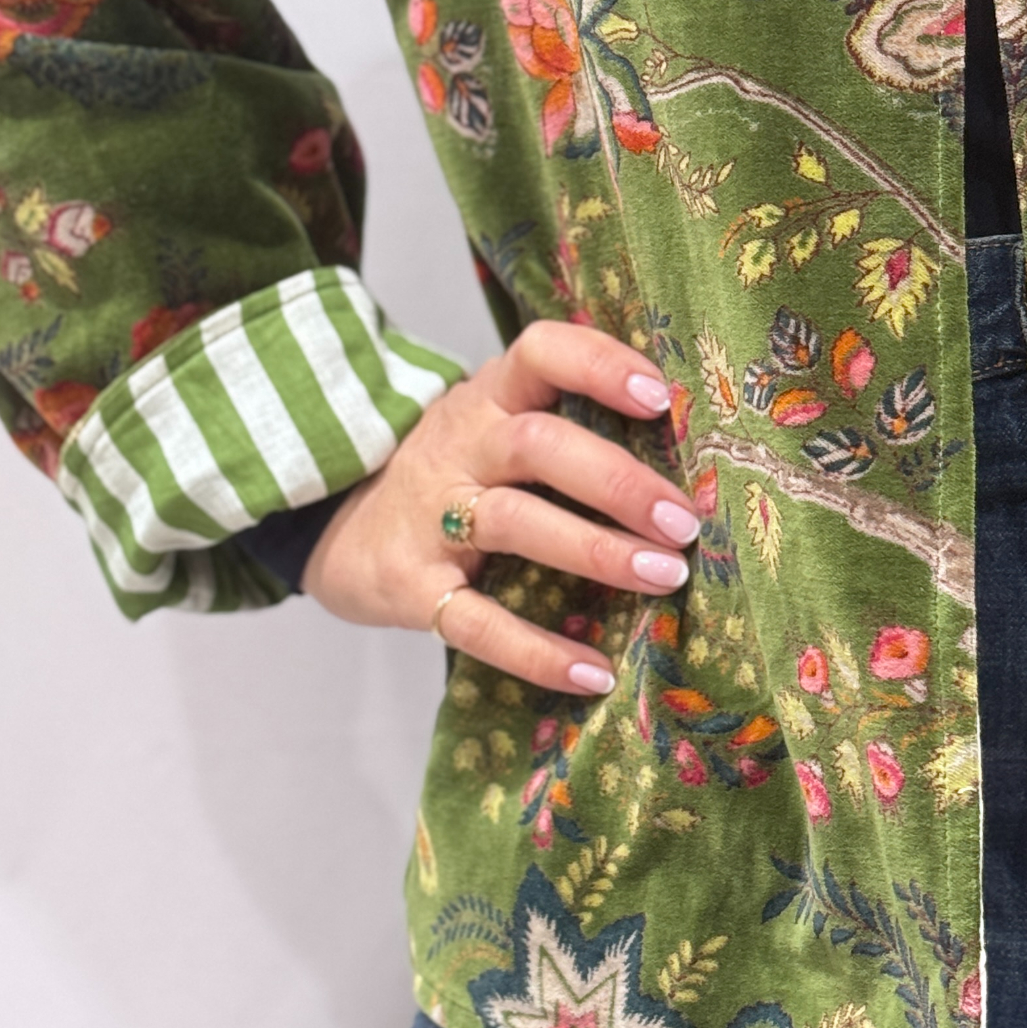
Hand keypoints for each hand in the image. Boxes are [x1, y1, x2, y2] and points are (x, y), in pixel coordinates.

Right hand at [302, 319, 700, 696]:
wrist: (336, 523)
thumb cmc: (457, 470)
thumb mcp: (497, 424)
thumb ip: (569, 424)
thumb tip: (690, 445)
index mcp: (491, 396)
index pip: (541, 353)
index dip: (598, 365)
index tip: (658, 396)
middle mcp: (460, 446)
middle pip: (537, 445)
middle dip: (617, 481)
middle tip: (684, 522)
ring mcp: (430, 516)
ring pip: (514, 521)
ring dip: (596, 550)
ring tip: (664, 577)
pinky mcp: (411, 587)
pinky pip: (475, 621)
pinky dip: (537, 651)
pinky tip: (595, 673)